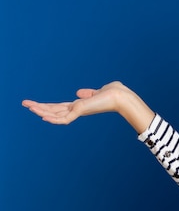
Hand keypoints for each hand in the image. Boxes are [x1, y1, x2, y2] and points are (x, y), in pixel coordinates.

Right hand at [23, 81, 154, 132]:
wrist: (122, 96)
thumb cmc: (115, 93)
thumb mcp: (98, 92)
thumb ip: (88, 94)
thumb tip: (79, 93)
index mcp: (80, 105)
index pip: (60, 106)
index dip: (48, 106)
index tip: (36, 104)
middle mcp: (77, 109)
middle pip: (54, 110)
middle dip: (39, 107)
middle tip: (24, 103)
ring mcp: (78, 111)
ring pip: (55, 114)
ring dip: (41, 110)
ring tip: (28, 106)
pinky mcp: (80, 111)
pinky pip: (64, 118)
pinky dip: (53, 118)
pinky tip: (42, 116)